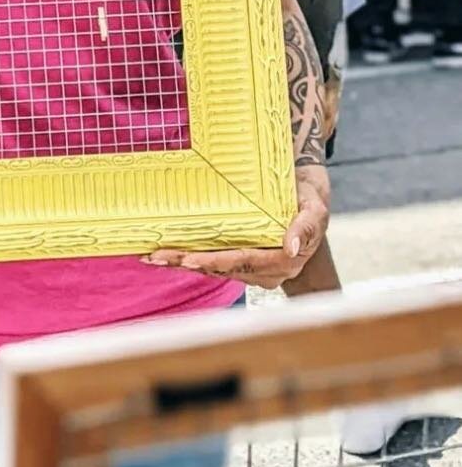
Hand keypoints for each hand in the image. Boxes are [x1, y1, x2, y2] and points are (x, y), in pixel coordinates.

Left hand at [141, 164, 329, 289]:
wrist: (305, 195)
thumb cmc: (309, 197)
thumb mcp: (315, 207)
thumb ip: (306, 227)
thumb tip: (291, 248)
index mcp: (284, 261)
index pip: (243, 262)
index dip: (215, 262)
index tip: (189, 260)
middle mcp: (267, 271)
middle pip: (221, 268)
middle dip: (187, 263)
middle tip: (156, 257)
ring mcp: (253, 269)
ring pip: (213, 268)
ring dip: (181, 263)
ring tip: (151, 257)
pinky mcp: (241, 262)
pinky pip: (213, 263)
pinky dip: (188, 259)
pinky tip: (166, 255)